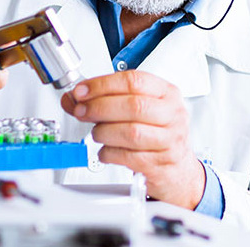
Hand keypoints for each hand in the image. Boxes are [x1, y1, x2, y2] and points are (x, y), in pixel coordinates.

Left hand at [60, 71, 204, 209]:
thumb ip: (106, 101)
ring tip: (96, 134)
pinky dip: (109, 153)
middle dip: (99, 107)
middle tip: (82, 111)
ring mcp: (170, 140)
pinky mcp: (160, 163)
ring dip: (104, 132)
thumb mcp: (139, 111)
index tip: (82, 91)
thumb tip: (72, 98)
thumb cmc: (156, 135)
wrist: (177, 169)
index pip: (134, 81)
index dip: (103, 84)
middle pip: (133, 105)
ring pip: (131, 132)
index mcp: (167, 94)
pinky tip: (105, 151)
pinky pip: (128, 157)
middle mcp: (172, 114)